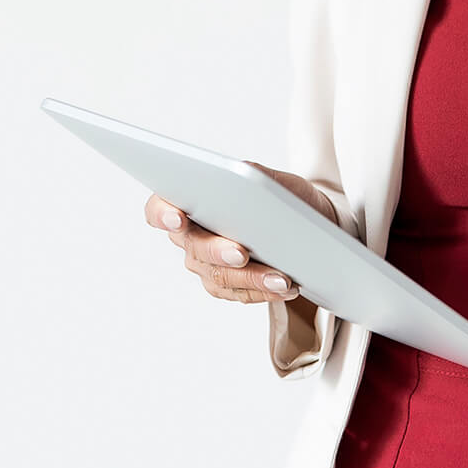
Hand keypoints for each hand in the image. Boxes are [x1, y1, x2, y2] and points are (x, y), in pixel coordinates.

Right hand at [146, 162, 337, 304]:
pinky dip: (263, 292)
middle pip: (194, 246)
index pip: (160, 207)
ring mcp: (206, 264)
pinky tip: (285, 287)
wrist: (306, 227)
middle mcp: (191, 236)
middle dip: (218, 251)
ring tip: (280, 278)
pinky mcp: (226, 286)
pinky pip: (239, 293)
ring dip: (252, 278)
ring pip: (219, 276)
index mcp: (191, 201)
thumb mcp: (278, 181)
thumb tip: (243, 174)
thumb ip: (256, 176)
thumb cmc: (285, 199)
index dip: (162, 213)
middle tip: (241, 254)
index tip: (178, 218)